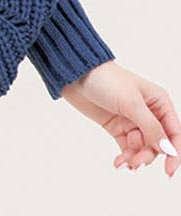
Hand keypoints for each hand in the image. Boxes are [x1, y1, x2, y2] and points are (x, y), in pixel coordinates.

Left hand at [59, 59, 179, 176]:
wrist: (75, 74)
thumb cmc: (106, 79)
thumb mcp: (131, 103)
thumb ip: (151, 127)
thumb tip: (169, 150)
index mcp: (159, 102)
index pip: (174, 133)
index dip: (174, 154)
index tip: (168, 171)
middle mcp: (149, 113)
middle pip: (158, 144)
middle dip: (148, 155)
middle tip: (136, 162)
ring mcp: (133, 121)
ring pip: (143, 148)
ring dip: (136, 158)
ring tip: (124, 163)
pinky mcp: (118, 127)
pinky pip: (128, 148)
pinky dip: (125, 157)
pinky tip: (119, 163)